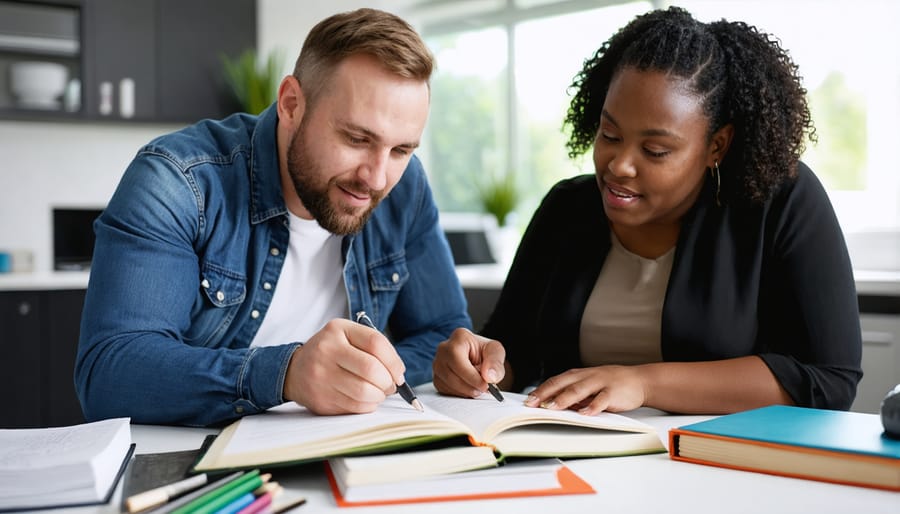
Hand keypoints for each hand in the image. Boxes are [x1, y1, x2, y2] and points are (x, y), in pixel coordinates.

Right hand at [282, 319, 405, 414]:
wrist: (294, 370)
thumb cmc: (331, 352)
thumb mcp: (348, 336)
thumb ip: (374, 347)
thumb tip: (398, 374)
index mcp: (337, 330)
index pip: (375, 343)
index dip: (394, 361)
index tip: (399, 372)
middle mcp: (326, 351)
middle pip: (371, 370)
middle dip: (388, 382)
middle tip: (390, 385)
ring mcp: (321, 376)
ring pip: (364, 392)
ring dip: (379, 396)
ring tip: (378, 392)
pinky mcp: (321, 400)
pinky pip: (355, 407)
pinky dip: (368, 405)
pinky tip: (366, 399)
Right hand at [433, 328, 505, 397]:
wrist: (477, 356)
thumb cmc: (484, 352)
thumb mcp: (495, 352)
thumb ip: (495, 362)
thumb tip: (489, 377)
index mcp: (459, 337)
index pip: (457, 359)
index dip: (471, 376)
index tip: (485, 385)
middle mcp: (443, 349)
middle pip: (450, 374)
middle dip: (469, 386)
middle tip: (483, 389)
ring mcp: (437, 363)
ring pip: (446, 384)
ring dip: (465, 391)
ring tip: (477, 388)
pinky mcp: (436, 377)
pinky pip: (444, 390)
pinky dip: (459, 393)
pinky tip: (468, 388)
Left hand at [524, 365, 646, 415]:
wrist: (639, 380)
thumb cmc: (611, 385)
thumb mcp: (589, 387)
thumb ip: (573, 396)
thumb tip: (553, 406)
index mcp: (578, 375)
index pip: (555, 381)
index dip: (541, 390)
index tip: (528, 401)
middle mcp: (586, 376)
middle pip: (562, 383)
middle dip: (546, 393)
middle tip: (533, 404)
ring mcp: (600, 383)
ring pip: (579, 390)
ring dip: (564, 399)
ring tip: (552, 408)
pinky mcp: (613, 391)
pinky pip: (602, 399)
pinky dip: (593, 406)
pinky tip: (585, 414)